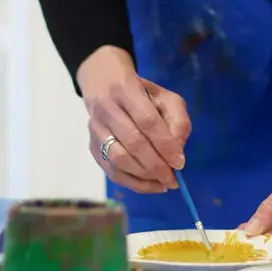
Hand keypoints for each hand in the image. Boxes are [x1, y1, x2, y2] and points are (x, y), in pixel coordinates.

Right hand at [77, 46, 189, 192]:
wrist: (105, 85)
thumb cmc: (143, 94)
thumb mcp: (167, 98)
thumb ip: (178, 121)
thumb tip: (177, 152)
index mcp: (127, 90)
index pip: (147, 120)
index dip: (164, 144)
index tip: (179, 163)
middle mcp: (106, 108)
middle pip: (132, 142)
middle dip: (156, 165)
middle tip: (173, 180)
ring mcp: (95, 128)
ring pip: (118, 159)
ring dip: (143, 176)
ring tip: (162, 183)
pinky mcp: (92, 145)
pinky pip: (110, 170)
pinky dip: (132, 182)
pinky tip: (149, 185)